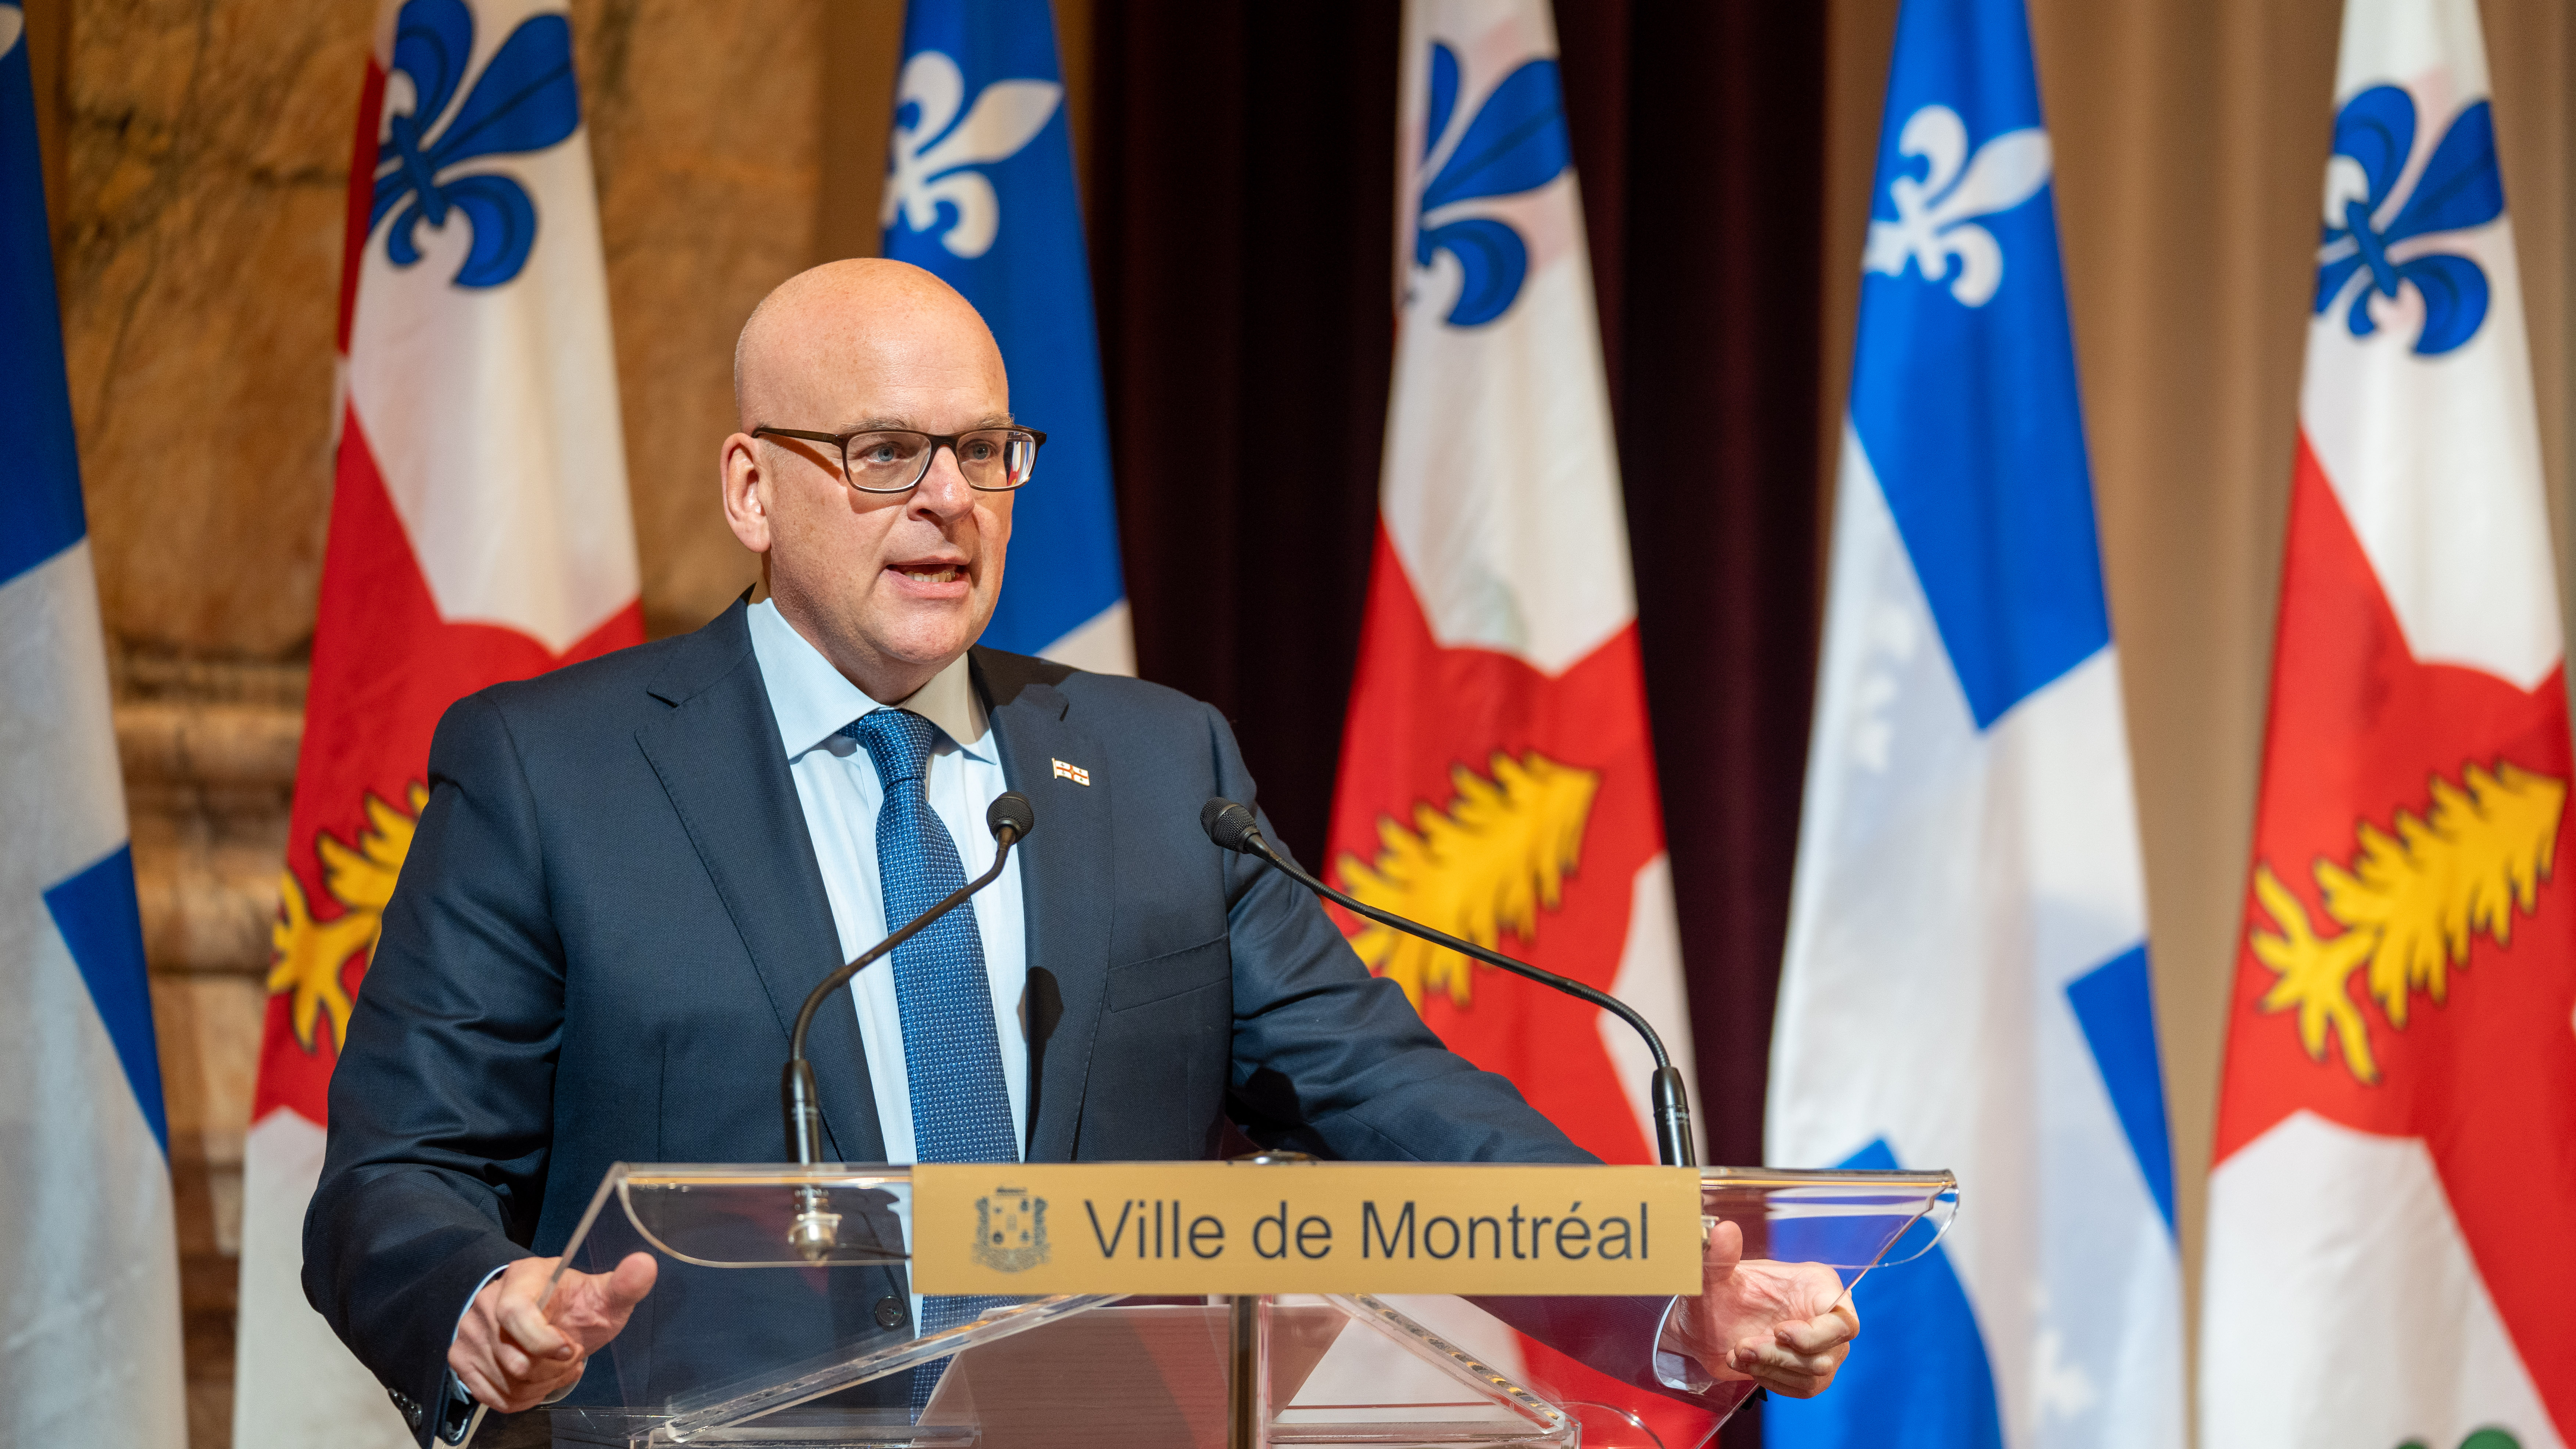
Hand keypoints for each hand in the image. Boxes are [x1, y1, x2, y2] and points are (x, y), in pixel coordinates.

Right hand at [448, 1252, 656, 1413]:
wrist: (543, 1315)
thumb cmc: (573, 1305)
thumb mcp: (601, 1295)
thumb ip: (623, 1284)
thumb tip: (645, 1264)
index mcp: (519, 1279)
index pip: (515, 1313)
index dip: (543, 1340)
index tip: (570, 1349)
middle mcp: (485, 1304)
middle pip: (515, 1359)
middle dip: (552, 1367)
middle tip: (568, 1354)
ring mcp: (468, 1334)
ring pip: (507, 1382)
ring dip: (541, 1383)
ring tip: (555, 1363)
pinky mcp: (461, 1361)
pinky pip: (494, 1397)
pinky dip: (523, 1397)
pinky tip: (538, 1378)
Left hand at [1671, 1219, 1857, 1398]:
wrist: (1708, 1325)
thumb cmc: (1720, 1294)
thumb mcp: (1715, 1274)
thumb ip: (1721, 1254)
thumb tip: (1724, 1230)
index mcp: (1818, 1287)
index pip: (1844, 1320)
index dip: (1816, 1333)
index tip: (1779, 1332)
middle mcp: (1827, 1320)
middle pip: (1828, 1353)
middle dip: (1781, 1355)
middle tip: (1744, 1347)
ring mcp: (1822, 1350)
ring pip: (1815, 1375)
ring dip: (1773, 1369)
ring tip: (1738, 1353)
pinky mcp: (1808, 1375)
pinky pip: (1802, 1389)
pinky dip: (1771, 1380)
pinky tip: (1747, 1365)